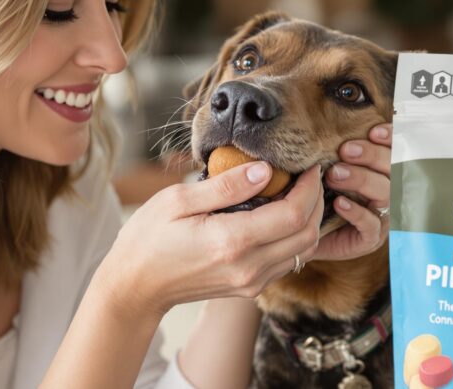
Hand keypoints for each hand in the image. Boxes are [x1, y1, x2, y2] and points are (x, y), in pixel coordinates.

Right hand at [96, 161, 323, 318]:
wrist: (135, 286)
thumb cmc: (149, 237)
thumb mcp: (178, 200)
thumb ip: (226, 185)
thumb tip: (265, 169)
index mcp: (232, 241)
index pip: (294, 214)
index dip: (310, 187)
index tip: (309, 165)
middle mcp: (249, 267)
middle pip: (308, 234)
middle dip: (317, 201)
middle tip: (309, 175)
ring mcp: (251, 282)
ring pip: (304, 250)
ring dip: (310, 219)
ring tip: (300, 191)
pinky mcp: (250, 288)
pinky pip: (289, 261)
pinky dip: (297, 237)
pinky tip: (284, 214)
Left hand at [313, 123, 391, 261]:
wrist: (306, 232)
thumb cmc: (322, 194)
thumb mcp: (331, 168)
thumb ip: (339, 152)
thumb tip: (329, 128)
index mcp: (384, 172)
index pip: (398, 152)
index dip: (392, 140)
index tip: (374, 131)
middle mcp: (389, 193)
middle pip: (395, 170)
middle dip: (372, 156)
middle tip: (346, 150)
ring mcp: (382, 217)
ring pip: (385, 195)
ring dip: (361, 180)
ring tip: (335, 174)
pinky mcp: (370, 238)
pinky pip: (371, 225)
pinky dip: (356, 212)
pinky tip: (339, 203)